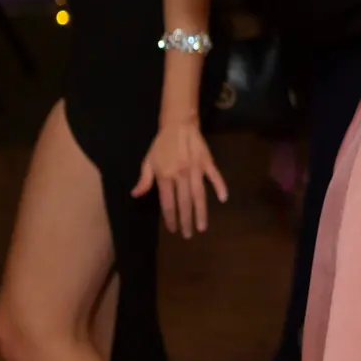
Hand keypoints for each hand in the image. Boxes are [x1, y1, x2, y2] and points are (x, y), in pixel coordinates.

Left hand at [131, 116, 228, 236]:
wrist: (178, 125)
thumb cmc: (161, 145)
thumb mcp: (148, 161)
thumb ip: (144, 179)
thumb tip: (136, 195)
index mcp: (164, 176)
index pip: (167, 203)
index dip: (170, 218)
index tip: (173, 229)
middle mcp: (180, 175)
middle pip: (184, 203)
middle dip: (185, 221)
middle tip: (188, 235)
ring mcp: (195, 169)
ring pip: (199, 195)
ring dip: (201, 212)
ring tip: (202, 227)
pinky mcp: (207, 162)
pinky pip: (214, 176)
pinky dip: (220, 186)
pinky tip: (224, 198)